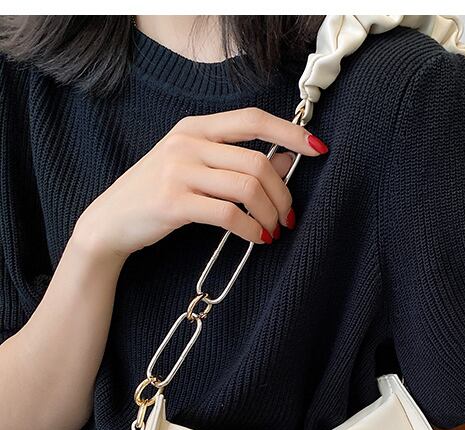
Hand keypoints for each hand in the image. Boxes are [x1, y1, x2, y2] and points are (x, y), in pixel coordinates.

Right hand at [73, 107, 328, 260]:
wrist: (110, 222)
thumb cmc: (159, 194)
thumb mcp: (197, 168)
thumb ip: (239, 161)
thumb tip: (289, 158)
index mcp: (196, 127)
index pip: (253, 119)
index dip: (290, 132)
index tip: (319, 149)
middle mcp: (188, 143)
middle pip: (257, 162)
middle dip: (283, 194)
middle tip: (289, 218)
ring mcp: (179, 171)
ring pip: (247, 187)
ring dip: (271, 214)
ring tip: (274, 230)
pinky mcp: (174, 203)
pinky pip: (229, 215)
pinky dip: (252, 230)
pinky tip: (258, 240)